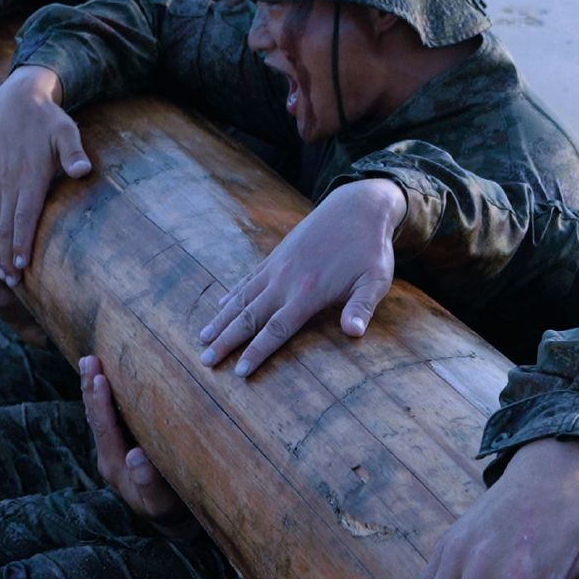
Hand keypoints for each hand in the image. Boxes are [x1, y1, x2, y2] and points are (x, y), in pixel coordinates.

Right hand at [0, 66, 90, 281]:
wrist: (16, 101)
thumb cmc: (47, 119)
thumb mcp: (66, 131)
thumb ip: (73, 152)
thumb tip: (83, 171)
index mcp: (29, 176)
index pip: (24, 215)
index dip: (21, 242)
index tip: (21, 266)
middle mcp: (10, 181)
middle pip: (5, 225)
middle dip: (6, 255)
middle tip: (10, 283)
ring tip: (2, 272)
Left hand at [80, 355, 191, 532]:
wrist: (172, 520)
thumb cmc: (171, 510)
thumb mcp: (162, 502)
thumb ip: (149, 481)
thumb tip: (136, 455)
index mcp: (115, 466)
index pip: (105, 429)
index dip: (101, 403)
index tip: (100, 378)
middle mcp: (109, 457)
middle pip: (95, 418)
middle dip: (90, 388)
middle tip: (88, 359)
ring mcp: (114, 452)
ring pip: (99, 416)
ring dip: (94, 389)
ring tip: (90, 362)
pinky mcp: (122, 448)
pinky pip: (109, 419)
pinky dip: (106, 398)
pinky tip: (108, 380)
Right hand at [196, 179, 403, 377]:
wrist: (357, 206)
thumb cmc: (370, 248)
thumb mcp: (375, 280)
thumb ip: (361, 307)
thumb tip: (353, 333)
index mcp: (308, 292)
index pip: (276, 329)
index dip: (256, 352)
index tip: (238, 373)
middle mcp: (285, 281)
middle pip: (249, 317)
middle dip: (226, 340)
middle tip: (205, 360)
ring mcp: (277, 267)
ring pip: (243, 298)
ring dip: (221, 319)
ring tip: (202, 337)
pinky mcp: (277, 255)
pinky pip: (248, 278)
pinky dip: (232, 293)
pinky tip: (220, 304)